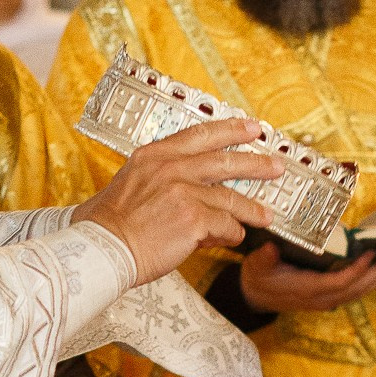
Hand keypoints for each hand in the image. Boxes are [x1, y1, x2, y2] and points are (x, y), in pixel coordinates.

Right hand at [73, 119, 280, 286]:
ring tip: (266, 215)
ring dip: (251, 208)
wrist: (100, 250)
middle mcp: (170, 168)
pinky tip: (234, 237)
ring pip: (230, 197)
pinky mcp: (193, 219)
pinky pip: (225, 224)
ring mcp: (183, 192)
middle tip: (275, 165)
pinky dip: (232, 233)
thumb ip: (161, 183)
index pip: (199, 134)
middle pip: (224, 160)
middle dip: (255, 162)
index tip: (250, 127)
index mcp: (153, 156)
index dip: (229, 129)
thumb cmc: (108, 227)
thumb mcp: (129, 186)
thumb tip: (191, 197)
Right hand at [239, 241, 375, 312]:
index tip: (370, 252)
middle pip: (357, 288)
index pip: (340, 282)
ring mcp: (326, 300)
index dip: (358, 269)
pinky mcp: (328, 297)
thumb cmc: (257, 278)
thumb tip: (271, 248)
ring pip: (359, 291)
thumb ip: (265, 258)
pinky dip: (369, 280)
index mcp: (308, 290)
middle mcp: (321, 298)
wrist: (254, 298)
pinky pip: (354, 291)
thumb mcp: (257, 266)